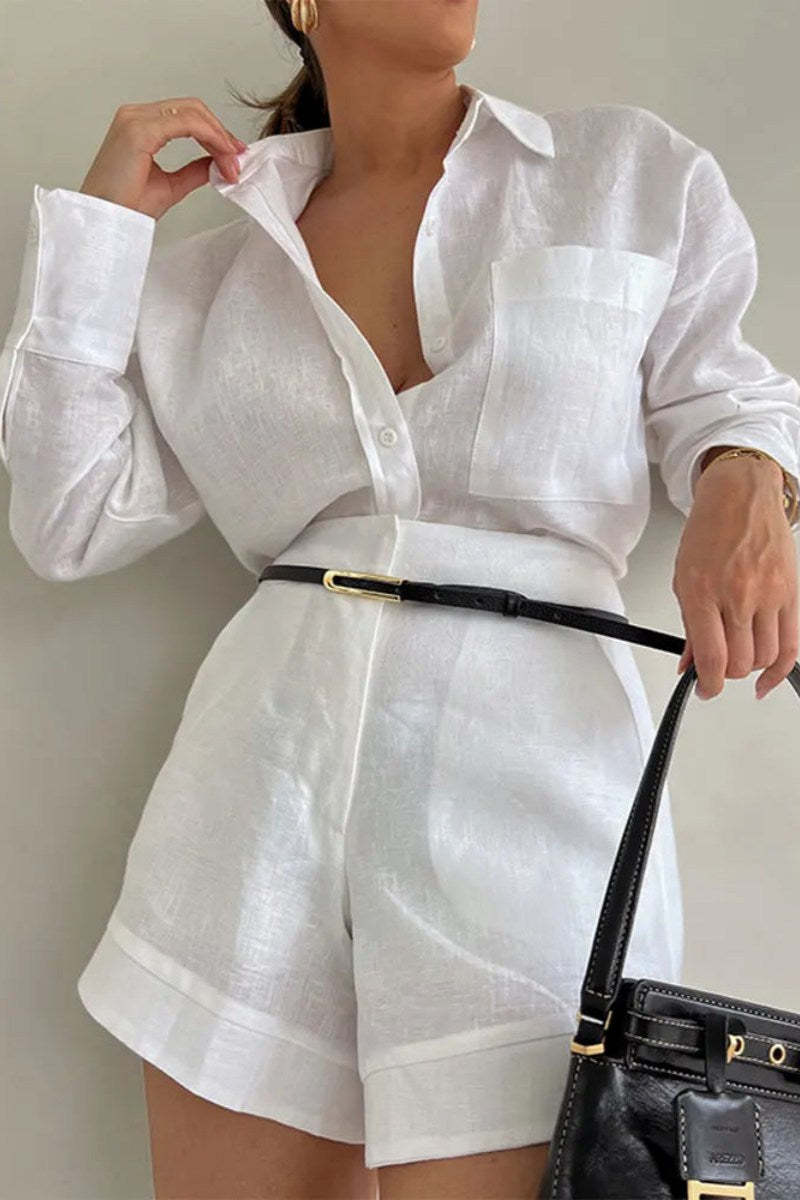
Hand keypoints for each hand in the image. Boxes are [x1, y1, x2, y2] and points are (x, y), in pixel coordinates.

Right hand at [79, 97, 248, 220]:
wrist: (106, 223)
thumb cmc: (126, 208)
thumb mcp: (171, 185)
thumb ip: (194, 170)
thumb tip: (216, 162)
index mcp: (139, 125)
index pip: (186, 116)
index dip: (215, 132)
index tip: (234, 155)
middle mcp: (135, 116)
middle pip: (192, 109)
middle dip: (221, 133)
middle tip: (238, 158)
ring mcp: (135, 120)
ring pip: (192, 113)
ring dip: (219, 137)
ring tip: (232, 163)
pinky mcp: (139, 131)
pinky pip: (187, 123)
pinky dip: (210, 137)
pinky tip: (222, 155)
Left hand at [673, 455, 798, 699]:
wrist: (740, 498)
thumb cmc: (709, 532)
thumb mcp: (683, 579)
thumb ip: (689, 627)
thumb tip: (690, 664)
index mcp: (702, 592)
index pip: (712, 657)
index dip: (707, 684)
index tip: (704, 689)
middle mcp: (737, 595)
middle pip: (740, 662)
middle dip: (726, 674)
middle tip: (717, 668)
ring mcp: (768, 594)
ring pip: (765, 658)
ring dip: (750, 668)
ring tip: (738, 658)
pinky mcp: (791, 593)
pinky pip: (791, 645)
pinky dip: (779, 669)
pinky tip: (768, 678)